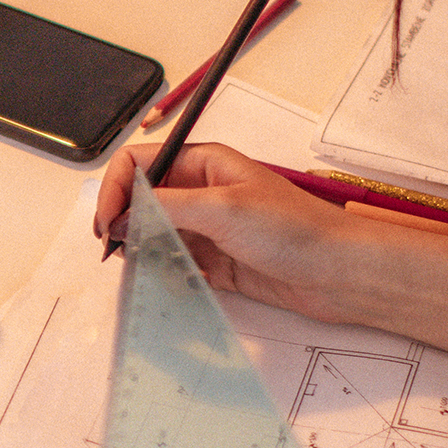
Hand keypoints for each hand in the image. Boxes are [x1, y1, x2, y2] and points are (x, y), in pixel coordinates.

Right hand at [93, 143, 383, 323]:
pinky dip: (165, 276)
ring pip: (155, 236)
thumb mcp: (222, 208)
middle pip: (141, 201)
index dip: (115, 191)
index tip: (108, 226)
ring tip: (143, 273)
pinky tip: (170, 285)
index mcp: (203, 163)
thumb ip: (164, 209)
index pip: (138, 165)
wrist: (338, 273)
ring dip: (142, 254)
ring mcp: (209, 229)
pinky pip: (176, 266)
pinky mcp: (217, 262)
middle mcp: (202, 192)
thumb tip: (121, 220)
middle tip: (117, 255)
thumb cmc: (294, 229)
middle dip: (124, 227)